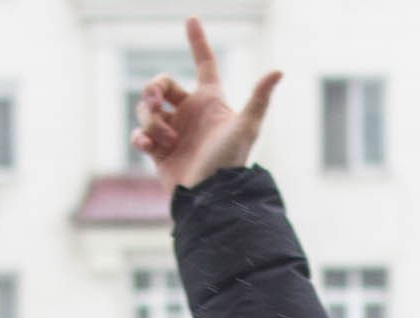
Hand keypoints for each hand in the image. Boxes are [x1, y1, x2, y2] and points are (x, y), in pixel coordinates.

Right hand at [130, 17, 281, 190]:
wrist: (210, 198)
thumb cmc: (230, 162)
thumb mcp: (246, 127)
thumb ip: (259, 98)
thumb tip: (278, 70)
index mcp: (211, 102)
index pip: (204, 63)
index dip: (198, 41)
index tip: (191, 18)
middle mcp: (191, 113)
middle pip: (162, 85)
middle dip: (153, 88)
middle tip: (155, 101)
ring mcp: (174, 132)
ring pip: (147, 109)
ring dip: (150, 119)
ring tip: (165, 138)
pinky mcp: (159, 152)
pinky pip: (140, 134)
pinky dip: (141, 136)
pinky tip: (149, 145)